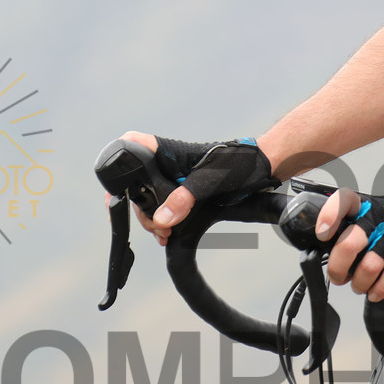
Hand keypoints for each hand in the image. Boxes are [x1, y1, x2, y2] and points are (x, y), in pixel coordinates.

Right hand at [117, 131, 276, 244]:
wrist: (265, 168)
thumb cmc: (240, 164)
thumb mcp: (210, 181)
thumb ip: (185, 198)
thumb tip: (162, 220)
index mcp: (167, 150)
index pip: (130, 147)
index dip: (118, 168)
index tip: (118, 195)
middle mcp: (165, 161)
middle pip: (134, 183)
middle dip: (139, 209)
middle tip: (157, 228)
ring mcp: (172, 177)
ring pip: (147, 198)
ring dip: (152, 219)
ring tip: (166, 235)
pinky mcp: (182, 191)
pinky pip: (163, 207)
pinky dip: (163, 222)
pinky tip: (169, 235)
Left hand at [316, 187, 383, 301]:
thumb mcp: (382, 211)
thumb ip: (359, 225)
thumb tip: (332, 247)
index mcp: (370, 206)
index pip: (344, 202)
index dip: (329, 217)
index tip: (323, 234)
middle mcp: (380, 220)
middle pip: (348, 243)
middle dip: (338, 267)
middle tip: (340, 276)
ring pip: (367, 267)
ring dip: (360, 284)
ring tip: (361, 285)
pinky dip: (379, 290)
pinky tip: (377, 291)